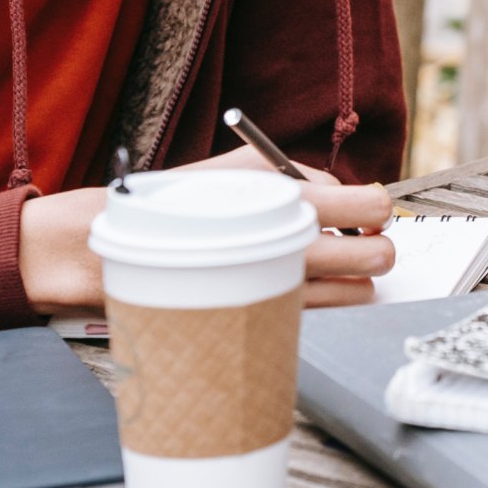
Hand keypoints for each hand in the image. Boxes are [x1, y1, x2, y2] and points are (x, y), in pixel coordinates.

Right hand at [17, 150, 394, 311]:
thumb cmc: (172, 205)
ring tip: (342, 268)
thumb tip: (331, 186)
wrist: (108, 254)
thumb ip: (287, 171)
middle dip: (378, 249)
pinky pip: (318, 316)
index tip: (371, 211)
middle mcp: (290, 252)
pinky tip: (309, 288)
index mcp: (286, 207)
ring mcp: (277, 291)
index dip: (378, 209)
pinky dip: (327, 304)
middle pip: (373, 257)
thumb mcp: (230, 168)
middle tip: (366, 242)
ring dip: (359, 281)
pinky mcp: (259, 320)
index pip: (368, 208)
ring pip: (356, 295)